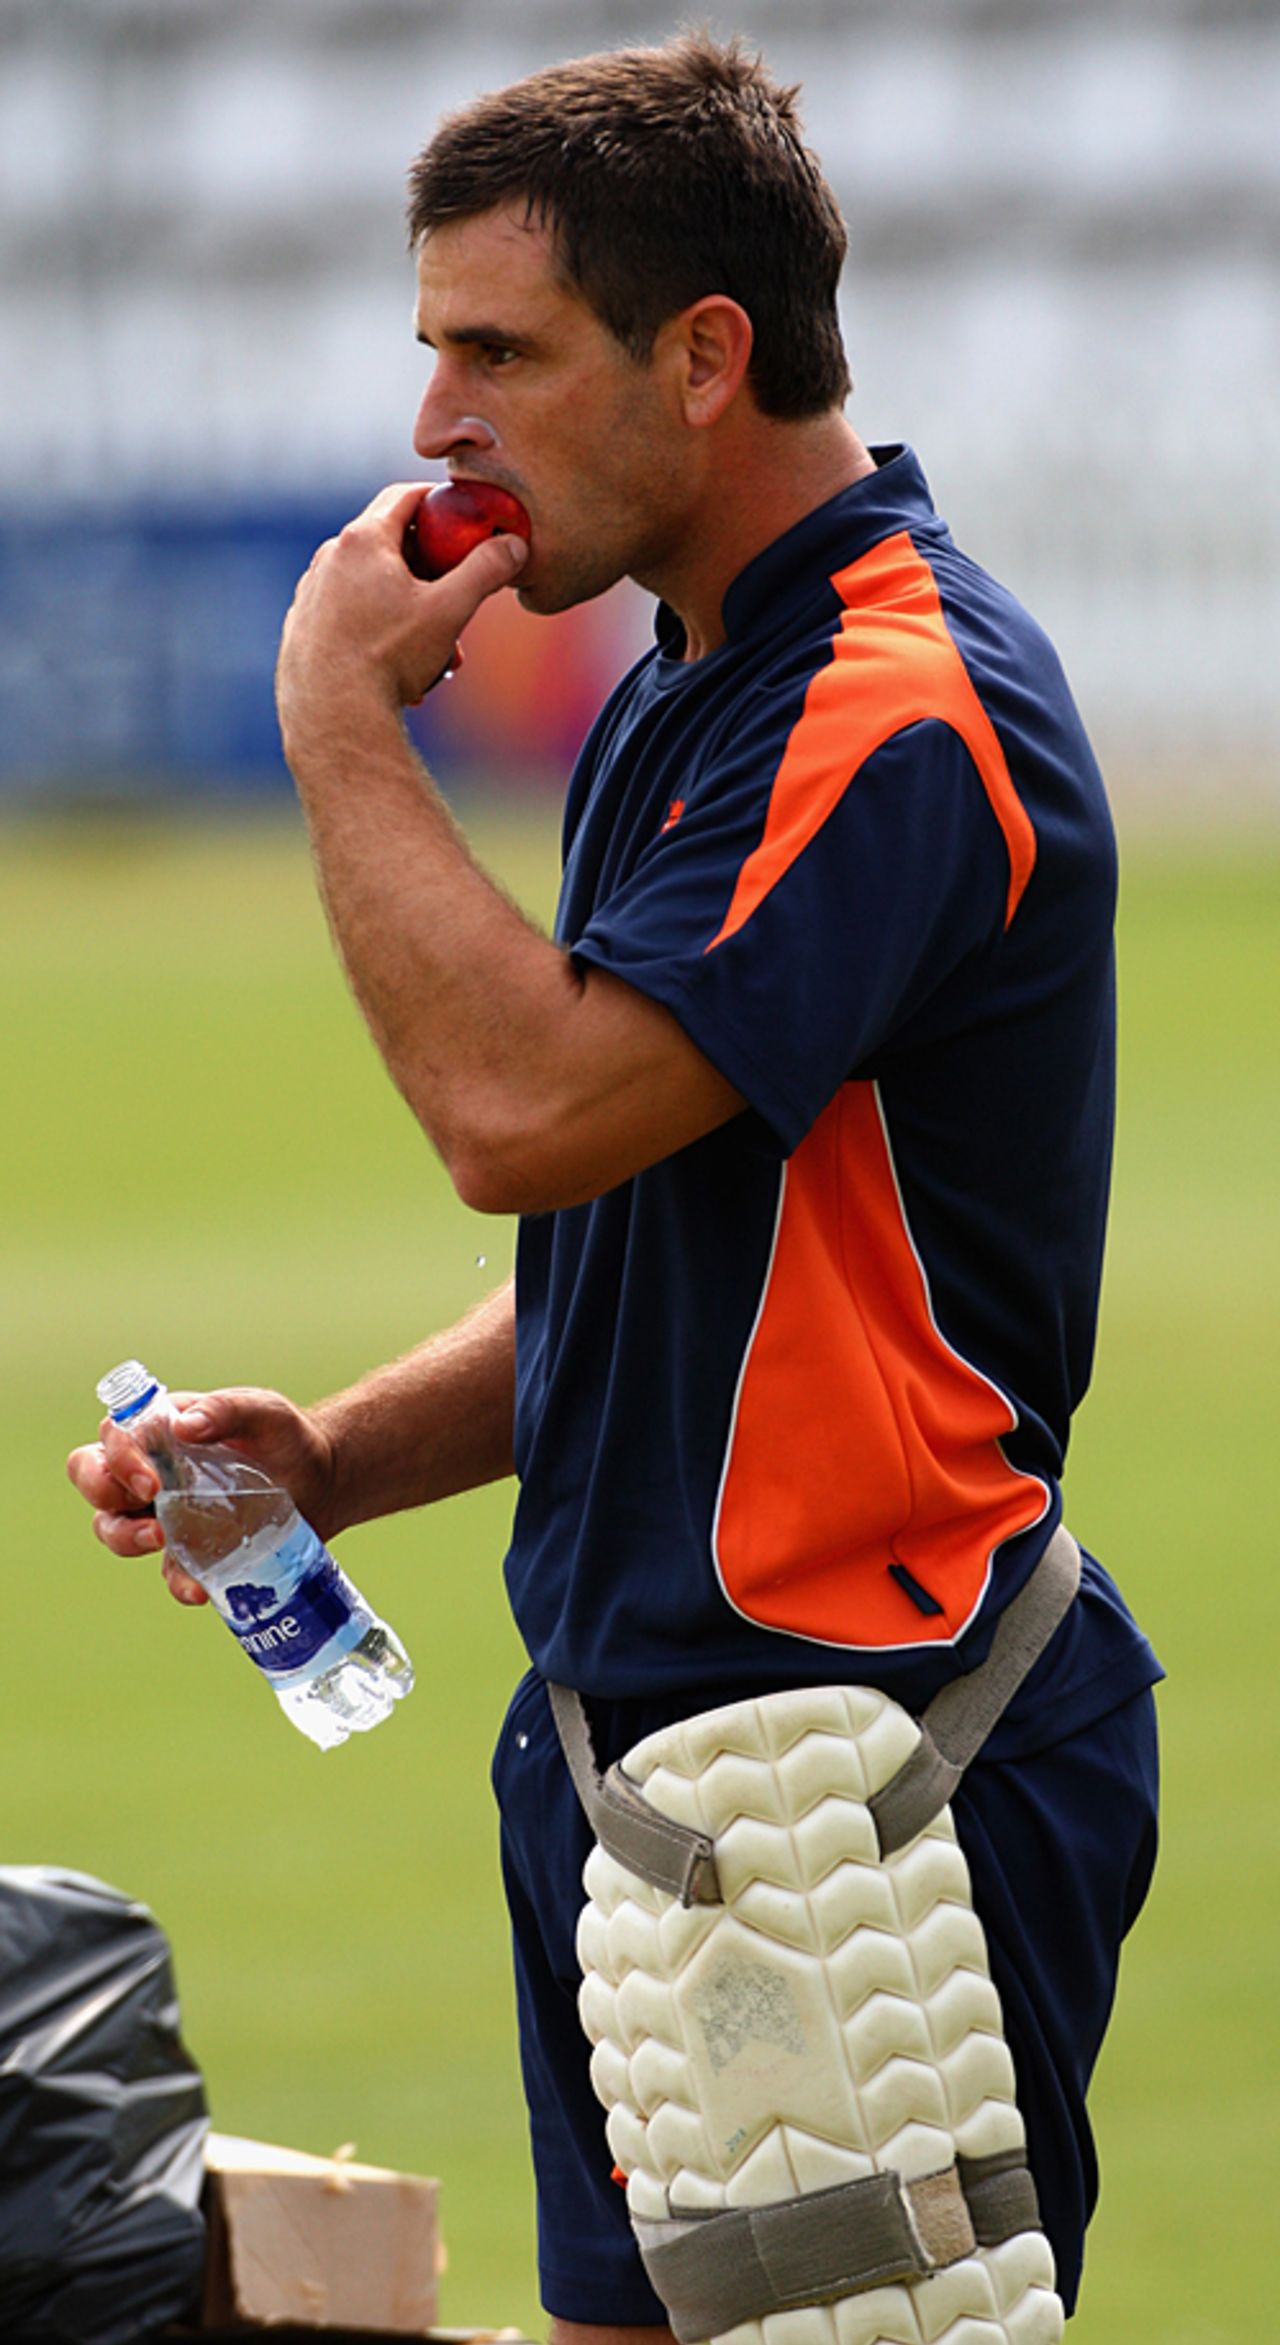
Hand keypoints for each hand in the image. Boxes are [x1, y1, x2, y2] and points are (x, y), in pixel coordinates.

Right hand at [66, 1387, 337, 1607]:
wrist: (323, 1482)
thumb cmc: (286, 1437)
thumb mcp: (264, 1411)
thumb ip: (227, 1409)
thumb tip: (184, 1425)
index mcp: (161, 1431)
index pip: (113, 1438)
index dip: (119, 1458)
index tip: (151, 1479)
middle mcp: (151, 1472)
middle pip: (94, 1480)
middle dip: (104, 1493)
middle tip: (150, 1502)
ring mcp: (165, 1515)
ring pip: (112, 1529)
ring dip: (125, 1538)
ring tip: (162, 1540)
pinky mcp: (190, 1552)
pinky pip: (168, 1572)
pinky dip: (177, 1583)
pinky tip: (198, 1588)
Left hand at [275, 480, 527, 755]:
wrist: (333, 714)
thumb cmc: (390, 657)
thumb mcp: (449, 611)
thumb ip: (485, 571)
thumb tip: (514, 546)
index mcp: (364, 540)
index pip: (405, 497)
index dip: (439, 501)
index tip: (462, 517)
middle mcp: (329, 557)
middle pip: (389, 544)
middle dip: (429, 569)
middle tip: (456, 595)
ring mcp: (311, 591)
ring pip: (370, 584)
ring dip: (406, 607)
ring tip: (434, 651)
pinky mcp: (302, 625)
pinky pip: (347, 613)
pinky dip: (376, 628)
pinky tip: (396, 667)